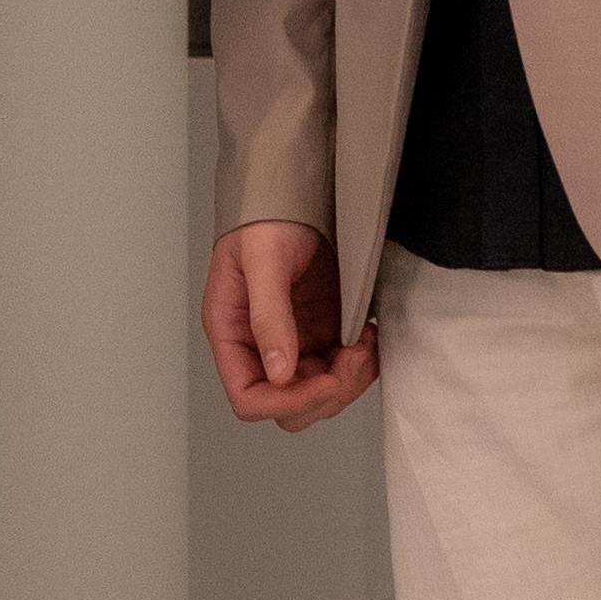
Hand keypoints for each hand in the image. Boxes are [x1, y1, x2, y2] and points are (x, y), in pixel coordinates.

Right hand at [205, 221, 379, 427]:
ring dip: (351, 379)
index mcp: (232, 332)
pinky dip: (362, 364)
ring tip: (365, 341)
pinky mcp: (321, 334)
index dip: (287, 401)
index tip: (325, 379)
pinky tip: (369, 336)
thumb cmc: (267, 219)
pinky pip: (343, 372)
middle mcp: (260, 346)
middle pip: (288, 406)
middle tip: (353, 356)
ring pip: (321, 395)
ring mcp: (294, 343)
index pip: (248, 396)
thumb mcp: (263, 261)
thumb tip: (278, 371)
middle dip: (327, 392)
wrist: (298, 193)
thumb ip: (268, 316)